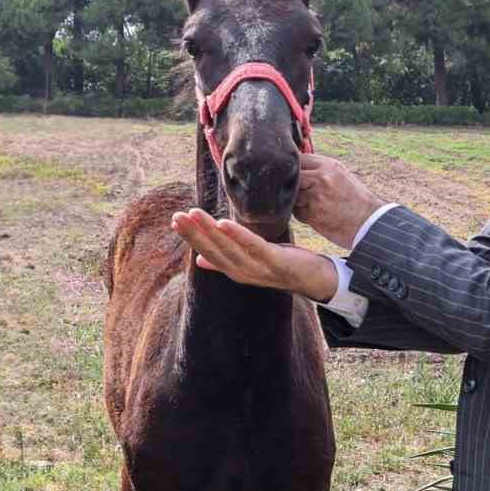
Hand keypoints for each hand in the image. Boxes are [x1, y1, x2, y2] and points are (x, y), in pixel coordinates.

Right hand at [170, 209, 338, 300]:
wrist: (314, 277)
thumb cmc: (281, 265)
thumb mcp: (250, 260)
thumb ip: (225, 260)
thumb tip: (198, 259)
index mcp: (235, 270)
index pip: (206, 252)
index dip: (190, 238)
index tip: (175, 221)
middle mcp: (243, 272)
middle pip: (213, 251)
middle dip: (193, 233)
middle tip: (176, 216)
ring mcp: (258, 268)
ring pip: (228, 248)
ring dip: (209, 230)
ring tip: (194, 213)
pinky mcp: (274, 261)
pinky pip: (252, 246)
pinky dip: (237, 234)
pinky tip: (223, 221)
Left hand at [295, 153, 384, 247]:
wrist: (369, 222)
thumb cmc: (355, 199)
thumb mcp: (341, 175)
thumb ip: (319, 169)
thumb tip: (296, 166)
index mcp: (329, 166)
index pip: (300, 159)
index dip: (295, 167)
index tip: (296, 174)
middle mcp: (321, 179)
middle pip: (292, 177)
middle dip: (293, 184)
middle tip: (302, 191)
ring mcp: (315, 197)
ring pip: (293, 195)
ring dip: (297, 200)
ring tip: (312, 204)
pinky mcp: (313, 215)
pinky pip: (297, 212)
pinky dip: (302, 214)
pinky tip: (316, 214)